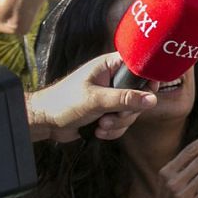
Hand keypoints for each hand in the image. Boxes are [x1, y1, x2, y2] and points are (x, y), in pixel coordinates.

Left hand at [25, 50, 157, 142]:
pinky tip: (98, 131)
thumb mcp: (96, 99)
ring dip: (118, 123)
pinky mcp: (107, 113)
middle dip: (127, 111)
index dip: (147, 78)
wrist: (46, 122)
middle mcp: (113, 80)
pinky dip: (113, 131)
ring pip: (131, 112)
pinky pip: (122, 123)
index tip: (149, 92)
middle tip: (112, 116)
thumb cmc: (64, 102)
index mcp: (110, 66)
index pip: (139, 66)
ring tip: (100, 125)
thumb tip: (151, 99)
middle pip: (139, 95)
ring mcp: (111, 97)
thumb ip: (125, 99)